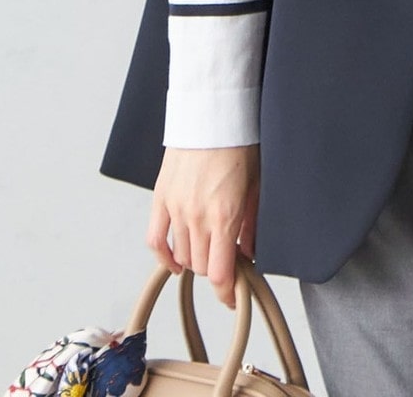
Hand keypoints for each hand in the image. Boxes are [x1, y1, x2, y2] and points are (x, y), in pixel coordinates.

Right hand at [147, 144, 260, 309]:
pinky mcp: (160, 199)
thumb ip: (252, 224)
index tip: (234, 297)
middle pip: (201, 266)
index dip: (227, 292)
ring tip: (210, 250)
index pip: (220, 273)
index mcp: (224, 216)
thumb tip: (250, 252)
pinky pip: (155, 240)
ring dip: (196, 260)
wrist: (212, 115)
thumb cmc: (238, 144)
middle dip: (216, 269)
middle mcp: (197, 217)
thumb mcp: (256, 185)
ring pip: (181, 255)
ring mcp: (176, 209)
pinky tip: (175, 262)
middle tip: (228, 262)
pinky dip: (165, 257)